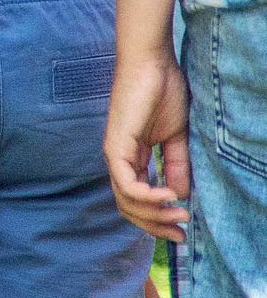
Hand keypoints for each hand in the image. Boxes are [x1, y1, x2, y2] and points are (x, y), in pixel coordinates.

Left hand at [104, 50, 192, 240]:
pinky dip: (146, 195)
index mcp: (132, 158)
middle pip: (128, 207)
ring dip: (154, 214)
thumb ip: (176, 165)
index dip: (157, 220)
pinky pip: (126, 183)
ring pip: (125, 200)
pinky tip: (167, 195)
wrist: (152, 65)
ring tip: (179, 214)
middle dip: (155, 225)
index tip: (182, 231)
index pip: (136, 200)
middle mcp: (119, 159)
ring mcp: (115, 152)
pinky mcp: (116, 144)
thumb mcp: (175, 138)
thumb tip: (180, 195)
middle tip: (181, 232)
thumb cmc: (162, 93)